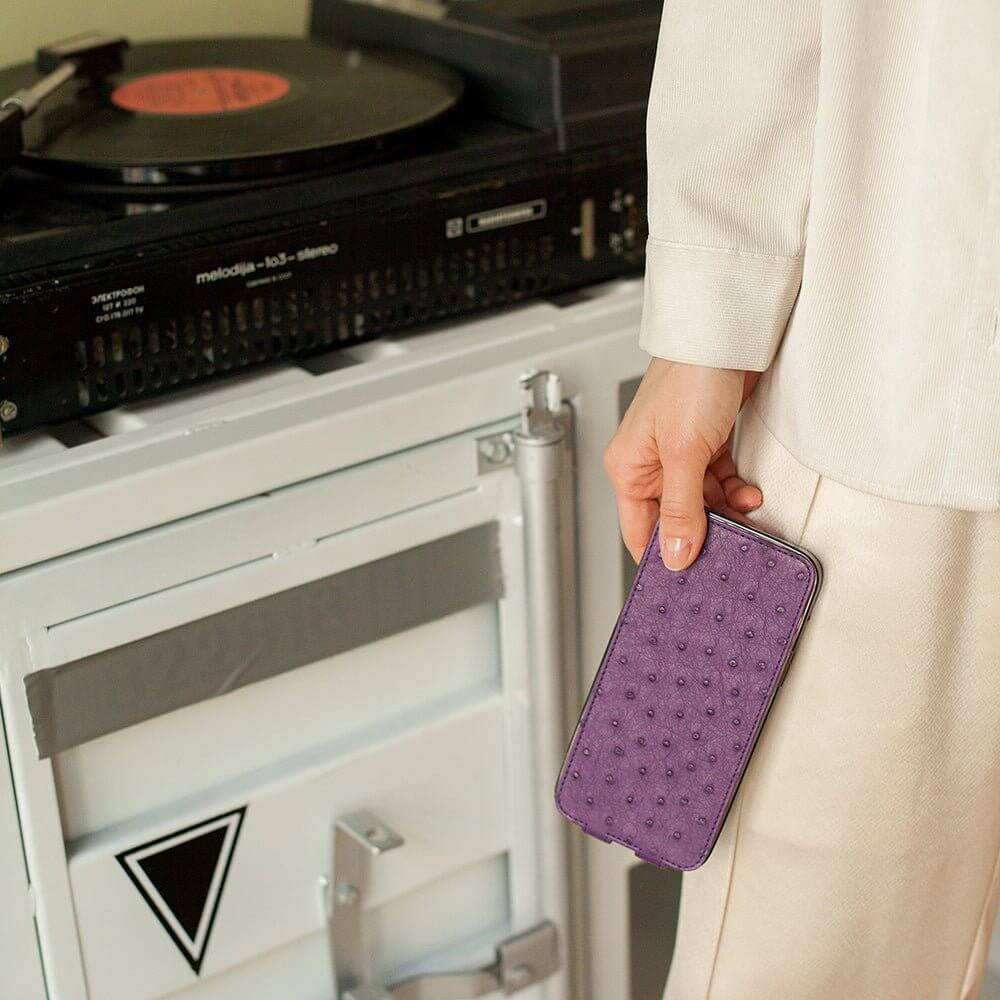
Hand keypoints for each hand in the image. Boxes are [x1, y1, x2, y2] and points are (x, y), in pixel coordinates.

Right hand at [603, 358, 762, 569]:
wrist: (728, 332)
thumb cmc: (691, 375)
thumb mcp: (684, 453)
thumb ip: (681, 508)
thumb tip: (674, 555)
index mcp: (628, 467)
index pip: (639, 530)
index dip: (662, 557)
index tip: (687, 583)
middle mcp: (651, 463)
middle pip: (673, 519)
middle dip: (702, 536)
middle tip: (727, 558)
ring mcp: (681, 453)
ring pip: (701, 503)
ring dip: (726, 515)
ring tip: (747, 525)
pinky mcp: (708, 442)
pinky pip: (719, 482)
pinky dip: (735, 492)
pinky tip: (749, 495)